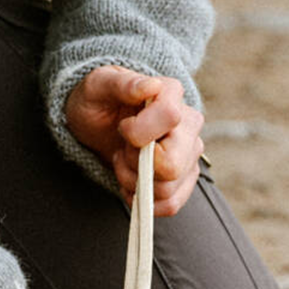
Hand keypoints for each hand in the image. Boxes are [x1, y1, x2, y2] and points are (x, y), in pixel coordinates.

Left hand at [65, 65, 204, 215]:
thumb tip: (150, 87)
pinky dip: (143, 200)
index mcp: (172, 94)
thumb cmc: (98, 101)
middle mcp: (189, 124)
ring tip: (124, 162)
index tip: (123, 127)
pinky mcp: (185, 178)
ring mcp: (190, 153)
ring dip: (134, 183)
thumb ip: (123, 84)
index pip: (170, 117)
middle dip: (135, 165)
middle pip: (173, 165)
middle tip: (123, 150)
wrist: (98, 124)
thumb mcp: (99, 85)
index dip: (139, 133)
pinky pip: (171, 205)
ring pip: (168, 189)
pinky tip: (132, 182)